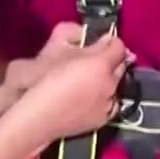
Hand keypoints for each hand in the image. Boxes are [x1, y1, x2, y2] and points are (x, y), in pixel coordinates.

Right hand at [11, 33, 132, 141]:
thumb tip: (106, 39)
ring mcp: (109, 103)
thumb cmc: (43, 80)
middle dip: (111, 60)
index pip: (118, 46)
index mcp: (100, 64)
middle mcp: (110, 83)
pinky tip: (93, 97)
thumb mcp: (60, 50)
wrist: (38, 116)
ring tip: (94, 79)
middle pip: (121, 64)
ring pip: (118, 84)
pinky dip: (107, 97)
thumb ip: (88, 43)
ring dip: (110, 79)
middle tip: (98, 59)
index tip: (102, 42)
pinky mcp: (105, 119)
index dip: (110, 42)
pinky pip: (112, 102)